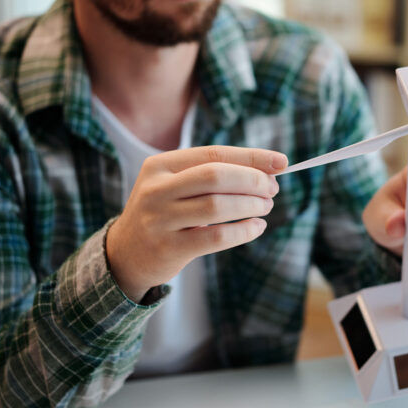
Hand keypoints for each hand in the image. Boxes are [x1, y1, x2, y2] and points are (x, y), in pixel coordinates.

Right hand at [106, 146, 287, 301]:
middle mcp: (156, 189)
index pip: (214, 153)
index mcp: (160, 165)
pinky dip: (243, 232)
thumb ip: (214, 174)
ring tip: (265, 207)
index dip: (251, 157)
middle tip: (272, 189)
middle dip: (252, 180)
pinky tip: (256, 228)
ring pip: (217, 206)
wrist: (126, 253)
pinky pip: (215, 237)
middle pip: (216, 176)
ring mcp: (159, 219)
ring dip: (250, 205)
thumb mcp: (177, 185)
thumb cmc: (165, 212)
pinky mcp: (168, 248)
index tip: (281, 162)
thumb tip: (269, 169)